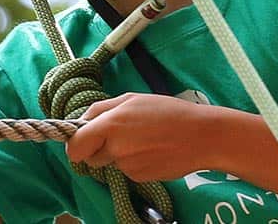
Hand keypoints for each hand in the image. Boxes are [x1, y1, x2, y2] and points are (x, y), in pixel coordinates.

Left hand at [66, 92, 231, 181]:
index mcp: (111, 124)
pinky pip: (127, 171)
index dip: (75, 146)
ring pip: (111, 164)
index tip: (81, 143)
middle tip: (122, 136)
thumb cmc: (167, 112)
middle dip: (99, 149)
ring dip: (119, 155)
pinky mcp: (140, 178)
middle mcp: (116, 148)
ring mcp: (128, 166)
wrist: (202, 136)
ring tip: (144, 140)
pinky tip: (152, 151)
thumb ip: (101, 110)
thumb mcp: (132, 99)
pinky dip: (135, 163)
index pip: (75, 146)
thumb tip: (80, 122)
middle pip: (91, 158)